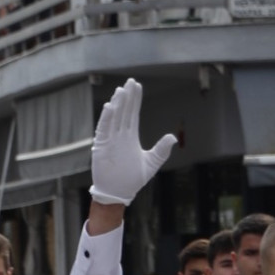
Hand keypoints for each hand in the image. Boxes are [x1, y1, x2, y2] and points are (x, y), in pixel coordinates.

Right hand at [90, 78, 177, 206]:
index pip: (133, 114)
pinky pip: (104, 129)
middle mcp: (120, 135)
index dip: (135, 100)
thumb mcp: (151, 164)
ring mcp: (110, 139)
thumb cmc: (133, 180)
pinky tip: (110, 107)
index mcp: (130, 137)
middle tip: (130, 82)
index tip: (137, 86)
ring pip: (114, 117)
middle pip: (124, 111)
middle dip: (127, 97)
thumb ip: (161, 150)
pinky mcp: (102, 146)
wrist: (118, 193)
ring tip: (121, 91)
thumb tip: (173, 137)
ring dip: (117, 104)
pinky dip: (106, 118)